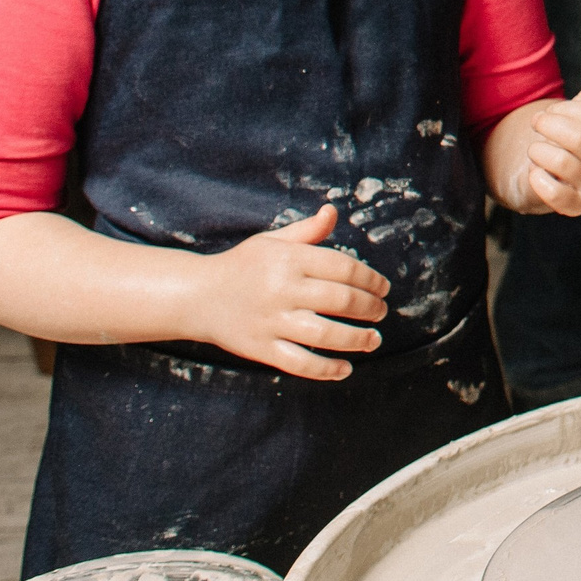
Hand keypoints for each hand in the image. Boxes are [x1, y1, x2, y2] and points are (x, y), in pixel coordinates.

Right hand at [190, 206, 387, 380]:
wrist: (196, 296)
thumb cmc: (242, 265)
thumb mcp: (272, 241)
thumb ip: (307, 231)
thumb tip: (333, 211)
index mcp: (289, 259)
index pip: (343, 267)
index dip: (370, 279)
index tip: (384, 288)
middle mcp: (282, 289)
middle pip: (340, 300)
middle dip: (369, 308)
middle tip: (382, 312)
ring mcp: (270, 321)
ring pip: (324, 334)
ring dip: (357, 339)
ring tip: (374, 340)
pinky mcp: (260, 348)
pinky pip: (299, 362)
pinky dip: (325, 369)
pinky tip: (345, 369)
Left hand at [520, 68, 580, 216]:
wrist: (557, 172)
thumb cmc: (575, 134)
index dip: (566, 108)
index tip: (552, 110)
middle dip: (550, 125)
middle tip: (537, 122)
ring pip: (563, 163)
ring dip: (539, 150)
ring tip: (536, 148)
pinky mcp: (577, 206)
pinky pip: (555, 194)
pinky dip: (538, 178)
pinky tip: (535, 171)